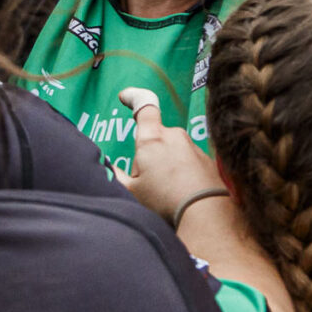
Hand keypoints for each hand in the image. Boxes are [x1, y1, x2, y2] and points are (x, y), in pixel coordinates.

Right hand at [116, 88, 225, 222]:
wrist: (205, 214)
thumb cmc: (165, 201)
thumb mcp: (131, 191)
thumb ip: (115, 175)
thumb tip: (104, 165)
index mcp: (152, 139)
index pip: (144, 106)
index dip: (133, 97)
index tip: (124, 97)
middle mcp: (174, 136)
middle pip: (156, 136)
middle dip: (149, 153)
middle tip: (146, 180)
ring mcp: (193, 147)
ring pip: (172, 150)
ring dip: (166, 164)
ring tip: (166, 192)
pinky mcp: (207, 160)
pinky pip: (188, 161)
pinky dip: (183, 173)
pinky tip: (182, 193)